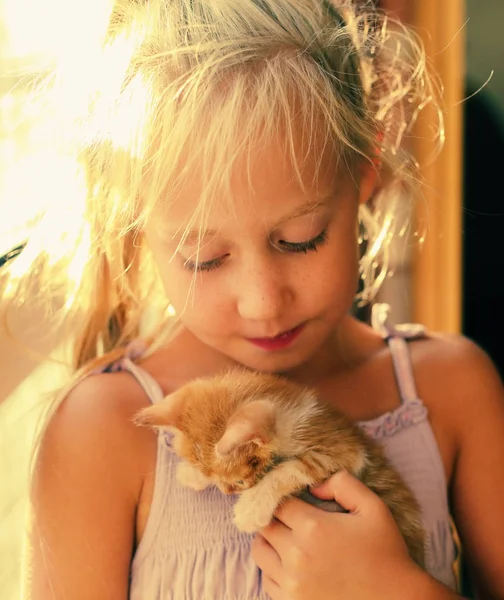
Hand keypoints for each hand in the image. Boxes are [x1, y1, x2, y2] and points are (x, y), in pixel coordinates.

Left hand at [251, 469, 419, 599]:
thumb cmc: (386, 552)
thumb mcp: (373, 507)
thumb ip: (343, 484)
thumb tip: (314, 484)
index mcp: (313, 527)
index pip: (279, 502)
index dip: (283, 496)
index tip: (292, 497)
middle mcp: (297, 554)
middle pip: (265, 525)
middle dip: (274, 517)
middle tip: (288, 517)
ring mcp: (292, 582)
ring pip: (260, 551)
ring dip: (269, 541)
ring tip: (285, 538)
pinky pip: (267, 580)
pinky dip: (273, 569)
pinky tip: (290, 563)